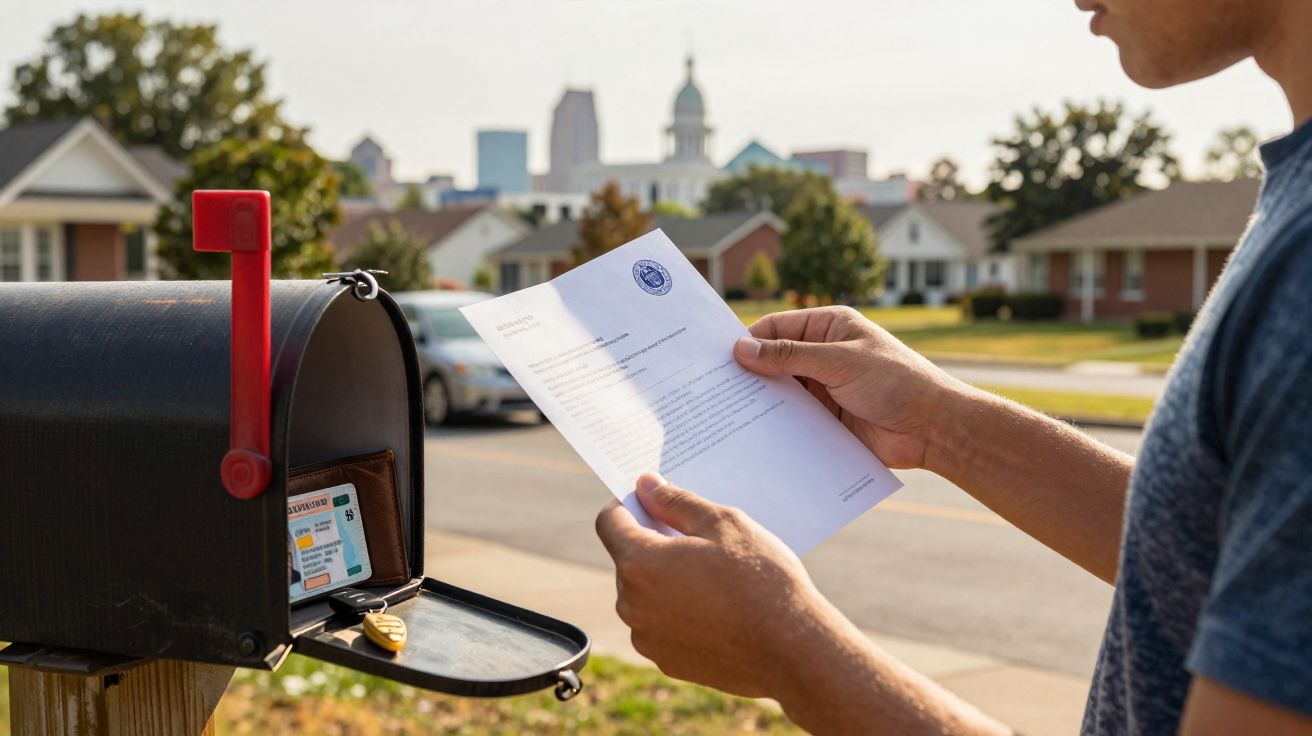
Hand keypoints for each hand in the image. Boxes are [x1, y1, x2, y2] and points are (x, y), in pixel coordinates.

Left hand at [595, 472, 840, 698]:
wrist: (792, 650)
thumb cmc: (760, 579)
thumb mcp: (723, 523)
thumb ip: (676, 501)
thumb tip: (645, 485)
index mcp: (639, 563)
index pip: (609, 521)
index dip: (627, 504)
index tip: (653, 500)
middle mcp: (632, 604)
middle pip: (629, 560)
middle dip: (654, 544)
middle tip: (700, 540)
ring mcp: (648, 638)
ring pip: (645, 595)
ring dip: (667, 580)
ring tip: (715, 578)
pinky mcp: (668, 662)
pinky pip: (662, 625)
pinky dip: (679, 613)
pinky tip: (718, 610)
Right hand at [735, 306, 964, 469]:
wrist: (933, 429)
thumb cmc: (896, 382)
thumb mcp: (840, 362)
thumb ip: (789, 355)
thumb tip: (742, 349)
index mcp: (829, 327)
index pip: (776, 328)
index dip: (748, 341)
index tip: (717, 359)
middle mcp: (823, 355)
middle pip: (774, 361)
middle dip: (749, 374)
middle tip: (712, 388)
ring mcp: (824, 388)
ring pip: (781, 392)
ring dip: (760, 402)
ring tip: (725, 414)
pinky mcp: (826, 419)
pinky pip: (793, 419)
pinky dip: (775, 424)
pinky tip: (752, 434)